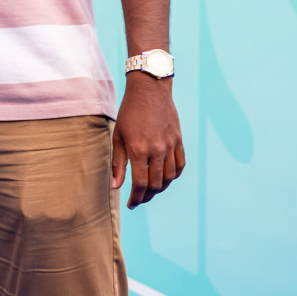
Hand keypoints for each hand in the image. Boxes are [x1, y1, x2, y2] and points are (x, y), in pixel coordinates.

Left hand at [112, 74, 184, 208]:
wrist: (149, 91)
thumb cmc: (129, 113)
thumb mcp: (118, 136)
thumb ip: (118, 163)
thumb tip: (116, 186)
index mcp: (139, 149)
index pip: (140, 184)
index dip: (136, 198)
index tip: (131, 204)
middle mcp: (157, 150)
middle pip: (155, 184)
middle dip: (146, 196)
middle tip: (139, 199)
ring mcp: (171, 146)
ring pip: (169, 178)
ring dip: (159, 188)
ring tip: (149, 190)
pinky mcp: (179, 142)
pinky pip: (180, 166)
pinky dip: (173, 176)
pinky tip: (164, 178)